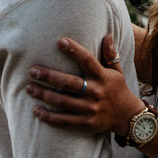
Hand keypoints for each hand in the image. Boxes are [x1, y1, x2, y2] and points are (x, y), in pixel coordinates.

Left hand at [27, 35, 141, 134]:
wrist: (127, 117)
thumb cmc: (118, 89)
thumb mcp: (117, 71)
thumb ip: (110, 54)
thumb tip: (107, 35)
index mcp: (102, 77)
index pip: (87, 61)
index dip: (74, 50)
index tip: (60, 41)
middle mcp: (96, 92)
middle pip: (69, 83)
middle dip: (49, 76)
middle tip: (32, 70)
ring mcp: (90, 109)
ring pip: (63, 102)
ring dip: (44, 95)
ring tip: (29, 88)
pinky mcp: (86, 123)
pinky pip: (64, 121)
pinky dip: (49, 117)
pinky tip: (36, 111)